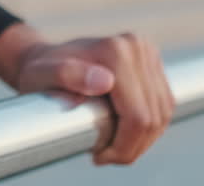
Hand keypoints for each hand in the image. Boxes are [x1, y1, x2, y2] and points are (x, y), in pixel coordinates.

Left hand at [0, 24, 174, 164]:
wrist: (46, 58)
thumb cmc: (40, 72)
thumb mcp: (41, 75)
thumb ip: (65, 75)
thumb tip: (105, 82)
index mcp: (116, 51)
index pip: (138, 117)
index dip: (123, 147)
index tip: (98, 157)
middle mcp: (136, 47)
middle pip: (153, 117)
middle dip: (132, 147)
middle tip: (104, 157)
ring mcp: (148, 53)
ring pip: (162, 114)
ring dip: (142, 140)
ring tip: (113, 149)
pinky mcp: (153, 62)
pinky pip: (163, 105)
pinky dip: (148, 126)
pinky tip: (124, 134)